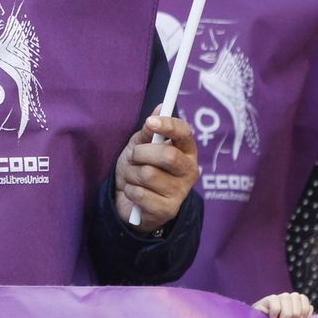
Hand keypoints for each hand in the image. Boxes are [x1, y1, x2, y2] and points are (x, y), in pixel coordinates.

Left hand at [113, 106, 198, 233]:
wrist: (128, 200)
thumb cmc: (139, 167)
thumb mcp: (140, 145)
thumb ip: (149, 130)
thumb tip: (161, 106)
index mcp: (186, 151)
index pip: (185, 133)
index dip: (169, 125)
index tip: (150, 122)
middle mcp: (189, 171)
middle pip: (168, 155)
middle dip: (142, 153)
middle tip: (133, 156)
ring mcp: (180, 193)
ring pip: (148, 174)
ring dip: (131, 173)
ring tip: (133, 177)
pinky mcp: (168, 211)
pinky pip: (140, 194)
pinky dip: (130, 190)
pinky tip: (135, 193)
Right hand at [253, 292, 313, 317]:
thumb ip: (303, 317)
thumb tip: (311, 308)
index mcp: (294, 303)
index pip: (303, 298)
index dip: (304, 309)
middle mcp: (285, 298)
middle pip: (296, 297)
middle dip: (294, 313)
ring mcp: (276, 298)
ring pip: (286, 298)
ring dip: (285, 314)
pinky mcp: (265, 300)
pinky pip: (275, 302)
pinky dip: (275, 313)